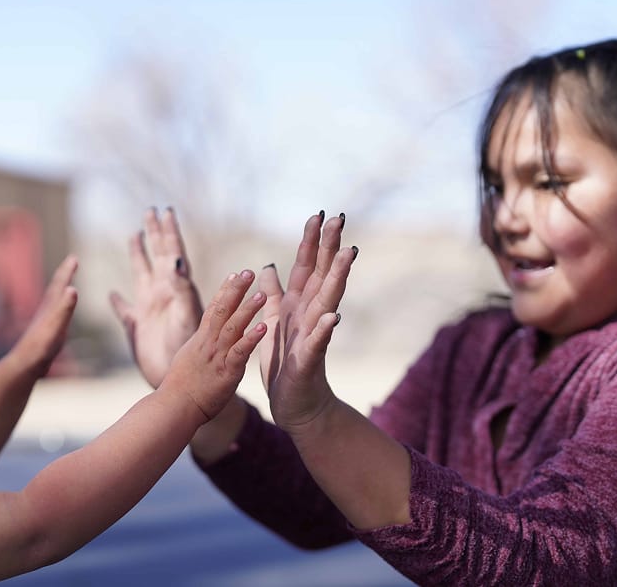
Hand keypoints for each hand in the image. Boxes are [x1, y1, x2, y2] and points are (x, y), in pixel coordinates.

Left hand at [8, 255, 78, 377]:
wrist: (23, 366)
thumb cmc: (39, 348)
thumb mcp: (55, 327)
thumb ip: (63, 309)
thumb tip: (72, 288)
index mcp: (50, 308)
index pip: (60, 284)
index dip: (68, 271)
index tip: (74, 257)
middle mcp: (46, 311)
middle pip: (56, 288)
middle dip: (65, 274)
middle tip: (72, 261)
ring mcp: (45, 322)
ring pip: (54, 301)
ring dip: (61, 290)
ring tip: (66, 284)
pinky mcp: (45, 333)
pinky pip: (55, 314)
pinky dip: (59, 308)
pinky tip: (59, 314)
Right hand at [110, 207, 203, 387]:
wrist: (179, 380)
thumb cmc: (186, 349)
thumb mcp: (185, 314)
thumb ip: (180, 288)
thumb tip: (175, 259)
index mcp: (175, 288)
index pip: (172, 252)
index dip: (169, 231)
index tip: (165, 210)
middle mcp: (162, 294)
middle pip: (157, 256)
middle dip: (154, 233)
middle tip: (151, 211)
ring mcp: (149, 309)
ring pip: (141, 274)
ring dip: (138, 255)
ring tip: (134, 236)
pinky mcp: (137, 327)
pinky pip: (125, 310)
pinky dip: (118, 302)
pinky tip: (113, 295)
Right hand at [160, 270, 266, 420]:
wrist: (174, 407)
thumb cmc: (179, 388)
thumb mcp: (187, 360)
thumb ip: (198, 347)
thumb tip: (202, 340)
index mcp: (200, 339)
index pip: (213, 309)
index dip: (225, 290)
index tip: (235, 274)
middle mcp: (208, 343)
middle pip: (223, 310)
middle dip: (236, 289)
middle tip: (249, 272)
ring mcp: (217, 356)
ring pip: (233, 327)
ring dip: (248, 309)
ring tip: (263, 294)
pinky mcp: (226, 372)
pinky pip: (240, 352)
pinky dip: (251, 339)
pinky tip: (264, 328)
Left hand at [263, 212, 355, 431]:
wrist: (295, 402)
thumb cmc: (284, 362)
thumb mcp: (273, 321)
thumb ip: (274, 294)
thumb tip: (269, 267)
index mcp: (297, 304)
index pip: (306, 266)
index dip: (311, 241)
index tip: (318, 214)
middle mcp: (310, 314)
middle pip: (322, 275)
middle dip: (329, 247)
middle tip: (340, 219)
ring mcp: (313, 335)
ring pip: (327, 301)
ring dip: (337, 278)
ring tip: (348, 255)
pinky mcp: (310, 360)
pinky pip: (319, 342)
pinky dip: (326, 329)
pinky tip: (335, 316)